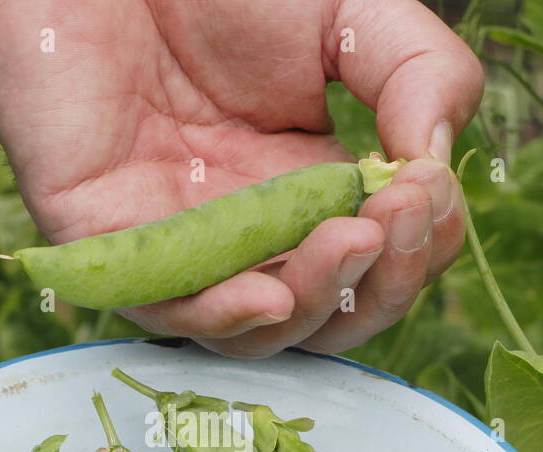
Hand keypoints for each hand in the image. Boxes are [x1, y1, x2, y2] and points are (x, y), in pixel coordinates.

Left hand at [0, 0, 481, 355]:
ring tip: (350, 242)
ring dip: (314, 303)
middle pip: (330, 315)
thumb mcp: (354, 18)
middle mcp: (249, 233)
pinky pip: (164, 311)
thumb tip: (435, 164)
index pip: (381, 262)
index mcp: (309, 190)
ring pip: (256, 330)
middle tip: (394, 223)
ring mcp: (182, 244)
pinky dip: (221, 317)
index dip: (418, 244)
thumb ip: (419, 76)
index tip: (425, 187)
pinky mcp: (107, 242)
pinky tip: (269, 293)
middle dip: (380, 286)